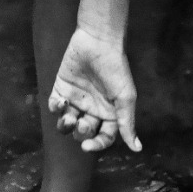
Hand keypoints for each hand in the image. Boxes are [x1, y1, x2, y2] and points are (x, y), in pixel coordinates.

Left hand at [48, 27, 140, 153]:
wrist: (98, 42)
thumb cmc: (115, 69)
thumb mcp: (125, 97)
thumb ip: (127, 123)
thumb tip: (137, 149)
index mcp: (109, 113)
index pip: (103, 137)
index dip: (96, 144)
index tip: (87, 146)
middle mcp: (92, 109)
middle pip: (83, 132)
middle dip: (81, 132)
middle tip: (82, 122)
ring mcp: (76, 99)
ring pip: (66, 123)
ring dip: (65, 125)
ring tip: (69, 117)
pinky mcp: (62, 88)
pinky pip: (55, 106)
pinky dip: (55, 108)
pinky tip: (61, 101)